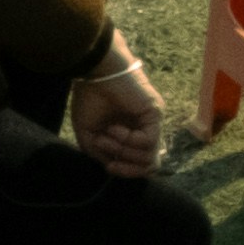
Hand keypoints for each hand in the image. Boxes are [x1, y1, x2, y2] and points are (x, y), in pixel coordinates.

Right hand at [67, 54, 163, 173]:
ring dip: (124, 152)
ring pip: (150, 155)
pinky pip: (148, 140)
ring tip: (108, 137)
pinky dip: (129, 140)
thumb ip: (101, 154)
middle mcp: (144, 129)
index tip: (109, 167)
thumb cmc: (89, 98)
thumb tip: (113, 167)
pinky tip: (115, 128)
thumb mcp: (89, 134)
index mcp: (131, 134)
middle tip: (111, 164)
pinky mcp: (155, 113)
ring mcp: (152, 122)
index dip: (128, 172)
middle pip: (150, 164)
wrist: (94, 72)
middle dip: (130, 169)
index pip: (142, 163)